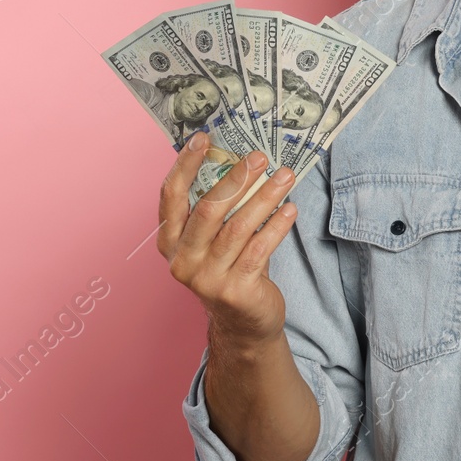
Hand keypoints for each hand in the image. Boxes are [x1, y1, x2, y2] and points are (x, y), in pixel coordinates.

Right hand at [157, 132, 298, 346]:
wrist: (243, 322)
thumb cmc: (229, 268)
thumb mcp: (213, 238)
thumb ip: (217, 207)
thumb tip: (240, 158)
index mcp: (170, 241)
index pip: (171, 196)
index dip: (185, 165)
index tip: (203, 137)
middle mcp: (182, 260)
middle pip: (207, 210)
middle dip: (236, 179)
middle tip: (259, 157)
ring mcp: (206, 278)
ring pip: (238, 228)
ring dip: (265, 198)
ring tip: (285, 177)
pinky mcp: (234, 291)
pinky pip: (259, 250)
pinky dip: (276, 226)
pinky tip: (290, 210)